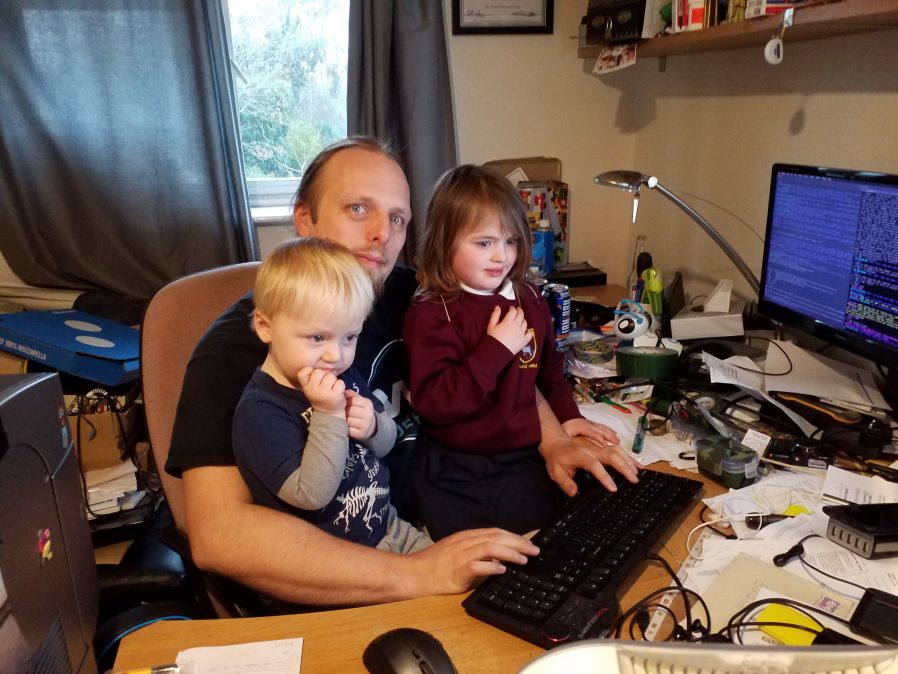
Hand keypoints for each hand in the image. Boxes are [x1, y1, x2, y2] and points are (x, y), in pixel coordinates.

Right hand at [297, 367, 345, 415]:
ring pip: (330, 376)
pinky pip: (340, 382)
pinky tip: (337, 392)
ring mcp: (323, 393)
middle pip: (319, 372)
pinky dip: (341, 386)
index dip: (309, 371)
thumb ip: (313, 377)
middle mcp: (312, 390)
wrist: (329, 414)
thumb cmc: (321, 396)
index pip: (302, 372)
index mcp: (306, 387)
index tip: (314, 379)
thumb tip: (325, 366)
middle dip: (325, 376)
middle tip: (326, 385)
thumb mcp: (312, 388)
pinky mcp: (334, 395)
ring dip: (334, 381)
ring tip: (332, 389)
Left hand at [344, 390, 376, 439]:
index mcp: (367, 403)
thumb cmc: (361, 411)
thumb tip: (343, 392)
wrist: (371, 426)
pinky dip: (346, 428)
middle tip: (344, 413)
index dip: (346, 402)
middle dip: (344, 412)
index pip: (352, 400)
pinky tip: (347, 426)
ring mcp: (365, 425)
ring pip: (348, 421)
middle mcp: (368, 414)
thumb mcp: (360, 401)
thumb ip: (351, 395)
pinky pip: (348, 430)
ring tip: (345, 420)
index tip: (345, 404)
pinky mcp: (361, 434)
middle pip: (350, 411)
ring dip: (344, 420)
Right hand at [409, 528, 538, 594]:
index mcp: (467, 536)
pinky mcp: (457, 570)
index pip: (495, 532)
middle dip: (518, 543)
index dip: (513, 536)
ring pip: (490, 548)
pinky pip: (477, 565)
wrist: (416, 572)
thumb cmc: (436, 564)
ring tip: (524, 559)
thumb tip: (499, 558)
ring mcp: (461, 555)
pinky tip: (502, 570)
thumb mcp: (458, 551)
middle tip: (534, 550)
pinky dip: (491, 566)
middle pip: (496, 537)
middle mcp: (466, 542)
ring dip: (510, 553)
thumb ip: (477, 552)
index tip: (528, 543)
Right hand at [486, 306, 529, 354]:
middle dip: (520, 311)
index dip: (513, 308)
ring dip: (523, 320)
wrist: (496, 351)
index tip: (511, 308)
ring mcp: (521, 333)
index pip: (513, 311)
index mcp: (508, 321)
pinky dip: (528, 331)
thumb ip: (495, 315)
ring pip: (525, 323)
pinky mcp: (524, 340)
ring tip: (520, 320)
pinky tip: (525, 330)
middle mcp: (516, 325)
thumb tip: (498, 307)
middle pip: (521, 315)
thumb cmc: (493, 338)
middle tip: (518, 310)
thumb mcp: (491, 325)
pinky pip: (529, 334)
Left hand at [540, 436, 639, 497]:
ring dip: (629, 461)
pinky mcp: (603, 449)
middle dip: (624, 466)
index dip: (604, 476)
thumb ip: (565, 482)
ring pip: (617, 450)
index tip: (613, 488)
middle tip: (634, 480)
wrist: (556, 444)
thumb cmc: (557, 460)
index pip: (594, 465)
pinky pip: (618, 450)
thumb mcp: (555, 472)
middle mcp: (592, 450)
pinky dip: (629, 458)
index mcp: (581, 456)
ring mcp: (598, 448)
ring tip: (639, 474)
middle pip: (611, 454)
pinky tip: (638, 466)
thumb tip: (574, 493)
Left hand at [562, 417, 619, 446]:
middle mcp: (588, 424)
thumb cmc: (565, 427)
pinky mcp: (593, 423)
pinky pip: (602, 426)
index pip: (591, 433)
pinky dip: (610, 430)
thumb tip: (575, 449)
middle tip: (617, 444)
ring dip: (611, 434)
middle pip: (600, 430)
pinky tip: (615, 434)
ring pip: (602, 428)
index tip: (606, 445)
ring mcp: (591, 423)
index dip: (599, 438)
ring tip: (618, 441)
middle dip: (609, 437)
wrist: (565, 416)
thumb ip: (569, 440)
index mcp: (580, 426)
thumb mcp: (564, 433)